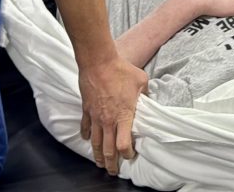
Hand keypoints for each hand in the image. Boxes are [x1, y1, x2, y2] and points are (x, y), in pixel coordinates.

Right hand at [78, 56, 148, 174]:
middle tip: (113, 171)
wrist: (99, 63)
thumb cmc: (122, 71)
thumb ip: (146, 93)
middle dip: (111, 163)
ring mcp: (95, 117)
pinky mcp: (86, 110)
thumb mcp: (141, 81)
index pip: (124, 144)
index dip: (127, 153)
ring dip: (98, 155)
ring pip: (95, 143)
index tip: (131, 154)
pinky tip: (87, 140)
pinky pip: (84, 128)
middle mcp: (108, 120)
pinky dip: (86, 136)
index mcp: (124, 115)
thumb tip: (149, 99)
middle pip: (108, 149)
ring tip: (100, 163)